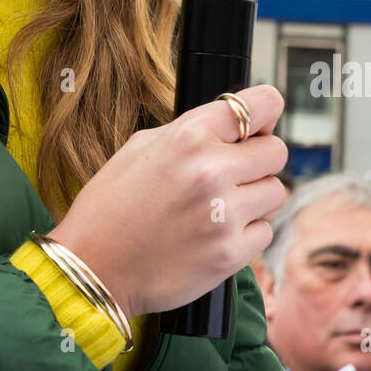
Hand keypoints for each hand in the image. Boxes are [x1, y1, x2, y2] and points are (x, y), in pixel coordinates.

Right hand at [49, 86, 287, 320]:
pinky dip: (245, 234)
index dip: (265, 112)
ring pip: (275, 193)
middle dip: (259, 159)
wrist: (93, 266)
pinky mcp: (230, 254)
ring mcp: (225, 215)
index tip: (261, 123)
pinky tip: (213, 234)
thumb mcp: (142, 147)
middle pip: (277, 151)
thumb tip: (241, 126)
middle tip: (233, 172)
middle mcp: (212, 170)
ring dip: (254, 198)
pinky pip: (264, 233)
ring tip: (218, 207)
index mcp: (191, 135)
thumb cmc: (112, 203)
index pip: (263, 104)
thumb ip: (194, 131)